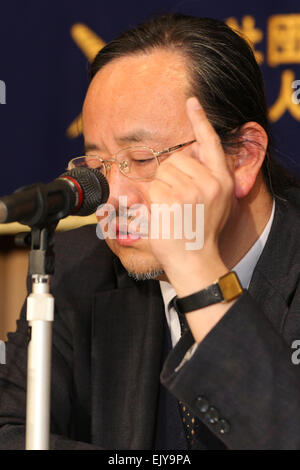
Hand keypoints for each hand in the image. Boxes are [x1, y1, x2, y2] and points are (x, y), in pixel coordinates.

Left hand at [148, 97, 234, 295]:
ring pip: (162, 171)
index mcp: (222, 180)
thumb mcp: (214, 204)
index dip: (200, 121)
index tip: (191, 102)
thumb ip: (204, 180)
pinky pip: (151, 186)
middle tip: (175, 201)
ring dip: (159, 187)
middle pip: (176, 159)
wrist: (195, 260)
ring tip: (171, 210)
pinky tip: (161, 214)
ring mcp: (192, 189)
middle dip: (169, 175)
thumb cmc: (200, 233)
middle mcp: (210, 181)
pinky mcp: (172, 199)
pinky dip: (150, 198)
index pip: (210, 143)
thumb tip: (181, 160)